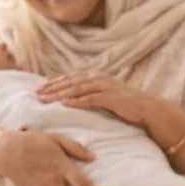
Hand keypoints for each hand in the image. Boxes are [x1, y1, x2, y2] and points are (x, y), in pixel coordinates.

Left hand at [37, 71, 155, 125]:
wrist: (147, 108)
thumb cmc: (125, 104)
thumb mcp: (105, 95)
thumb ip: (89, 92)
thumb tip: (69, 95)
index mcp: (96, 77)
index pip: (70, 78)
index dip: (54, 82)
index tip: (39, 87)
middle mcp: (99, 78)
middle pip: (70, 82)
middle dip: (52, 87)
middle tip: (37, 93)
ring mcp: (105, 87)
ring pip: (77, 89)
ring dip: (60, 94)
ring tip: (46, 99)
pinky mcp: (111, 97)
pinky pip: (90, 99)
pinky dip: (76, 100)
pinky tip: (65, 103)